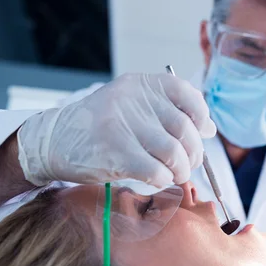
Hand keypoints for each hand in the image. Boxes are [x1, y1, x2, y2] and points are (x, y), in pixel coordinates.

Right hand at [17, 73, 216, 186]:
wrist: (54, 141)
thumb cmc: (102, 127)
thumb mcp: (133, 107)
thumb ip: (170, 112)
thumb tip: (210, 129)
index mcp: (140, 85)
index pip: (185, 92)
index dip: (201, 114)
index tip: (203, 131)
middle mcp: (132, 101)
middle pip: (184, 128)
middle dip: (194, 151)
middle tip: (190, 163)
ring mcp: (122, 126)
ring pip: (174, 152)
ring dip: (182, 170)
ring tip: (177, 174)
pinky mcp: (115, 154)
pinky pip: (157, 171)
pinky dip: (164, 179)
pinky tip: (158, 179)